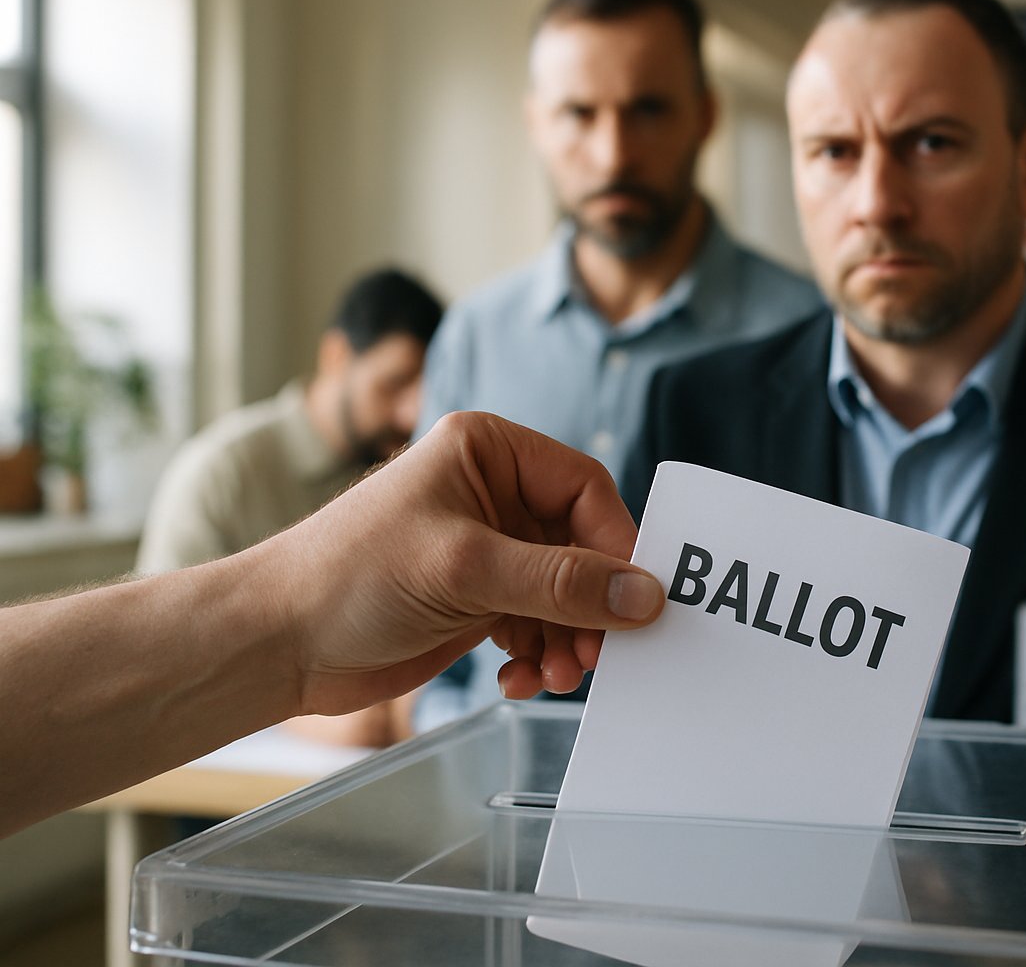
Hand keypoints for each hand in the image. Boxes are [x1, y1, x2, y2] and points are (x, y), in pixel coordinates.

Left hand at [265, 411, 664, 714]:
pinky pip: (537, 624)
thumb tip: (643, 595)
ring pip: (563, 593)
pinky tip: (519, 679)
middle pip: (581, 546)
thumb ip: (560, 582)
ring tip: (555, 677)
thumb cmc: (349, 577)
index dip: (616, 544)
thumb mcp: (466, 570)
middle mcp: (492, 492)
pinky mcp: (475, 598)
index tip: (635, 600)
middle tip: (597, 654)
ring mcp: (485, 548)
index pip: (585, 489)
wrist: (276, 642)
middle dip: (590, 605)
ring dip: (567, 639)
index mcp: (488, 451)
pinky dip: (539, 655)